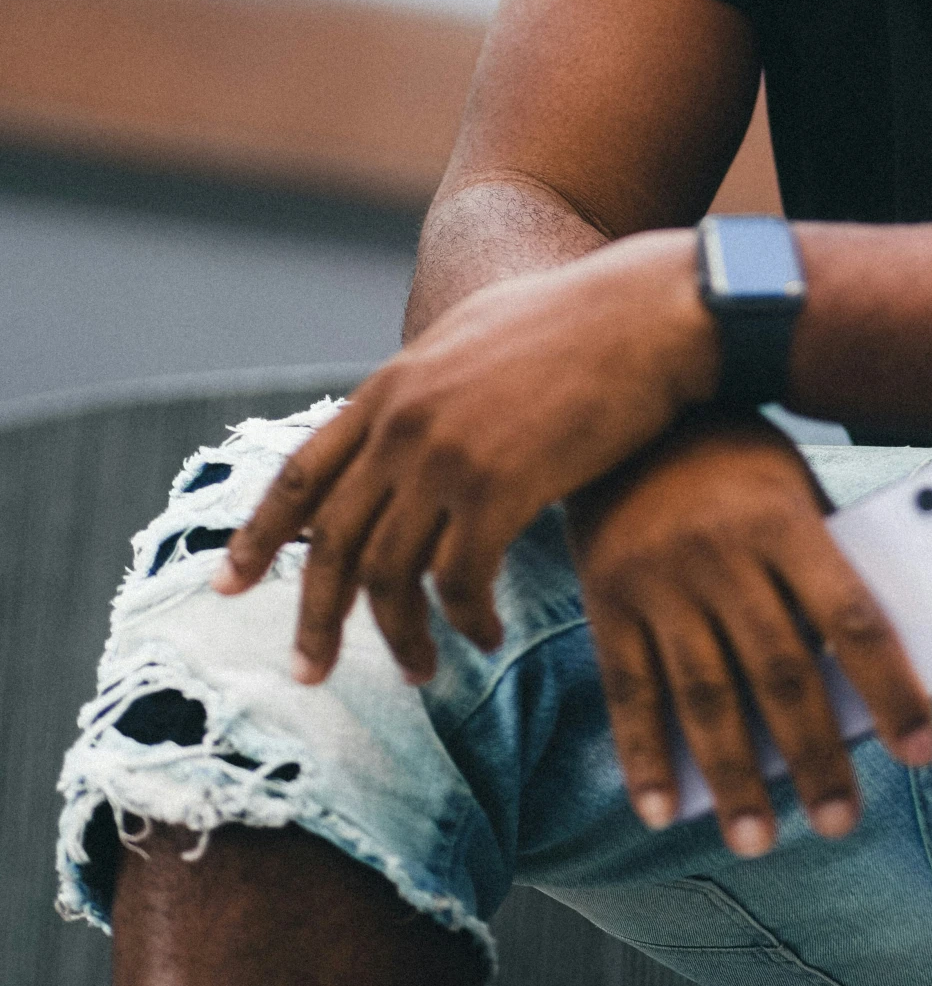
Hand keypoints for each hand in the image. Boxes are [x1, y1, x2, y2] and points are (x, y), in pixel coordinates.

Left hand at [213, 231, 717, 683]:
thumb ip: (427, 385)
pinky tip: (487, 634)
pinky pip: (460, 581)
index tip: (228, 587)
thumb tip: (400, 423)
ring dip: (402, 637)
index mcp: (392, 386)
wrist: (647, 314)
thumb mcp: (474, 337)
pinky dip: (466, 620)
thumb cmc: (581, 323)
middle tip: (311, 671)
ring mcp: (447, 454)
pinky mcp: (500, 485)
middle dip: (315, 618)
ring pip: (391, 575)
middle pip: (332, 542)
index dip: (259, 536)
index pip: (301, 472)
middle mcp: (404, 421)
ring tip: (423, 671)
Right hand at [567, 412, 931, 857]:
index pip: (853, 618)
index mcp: (783, 520)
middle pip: (779, 673)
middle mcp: (720, 555)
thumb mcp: (790, 487)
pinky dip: (645, 756)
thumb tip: (865, 675)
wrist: (625, 409)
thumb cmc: (733, 459)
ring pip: (705, 696)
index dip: (892, 689)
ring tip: (759, 839)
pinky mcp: (609, 600)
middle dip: (814, 757)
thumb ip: (822, 566)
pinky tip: (664, 809)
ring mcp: (660, 581)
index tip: (920, 750)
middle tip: (840, 822)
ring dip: (736, 778)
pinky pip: (629, 690)